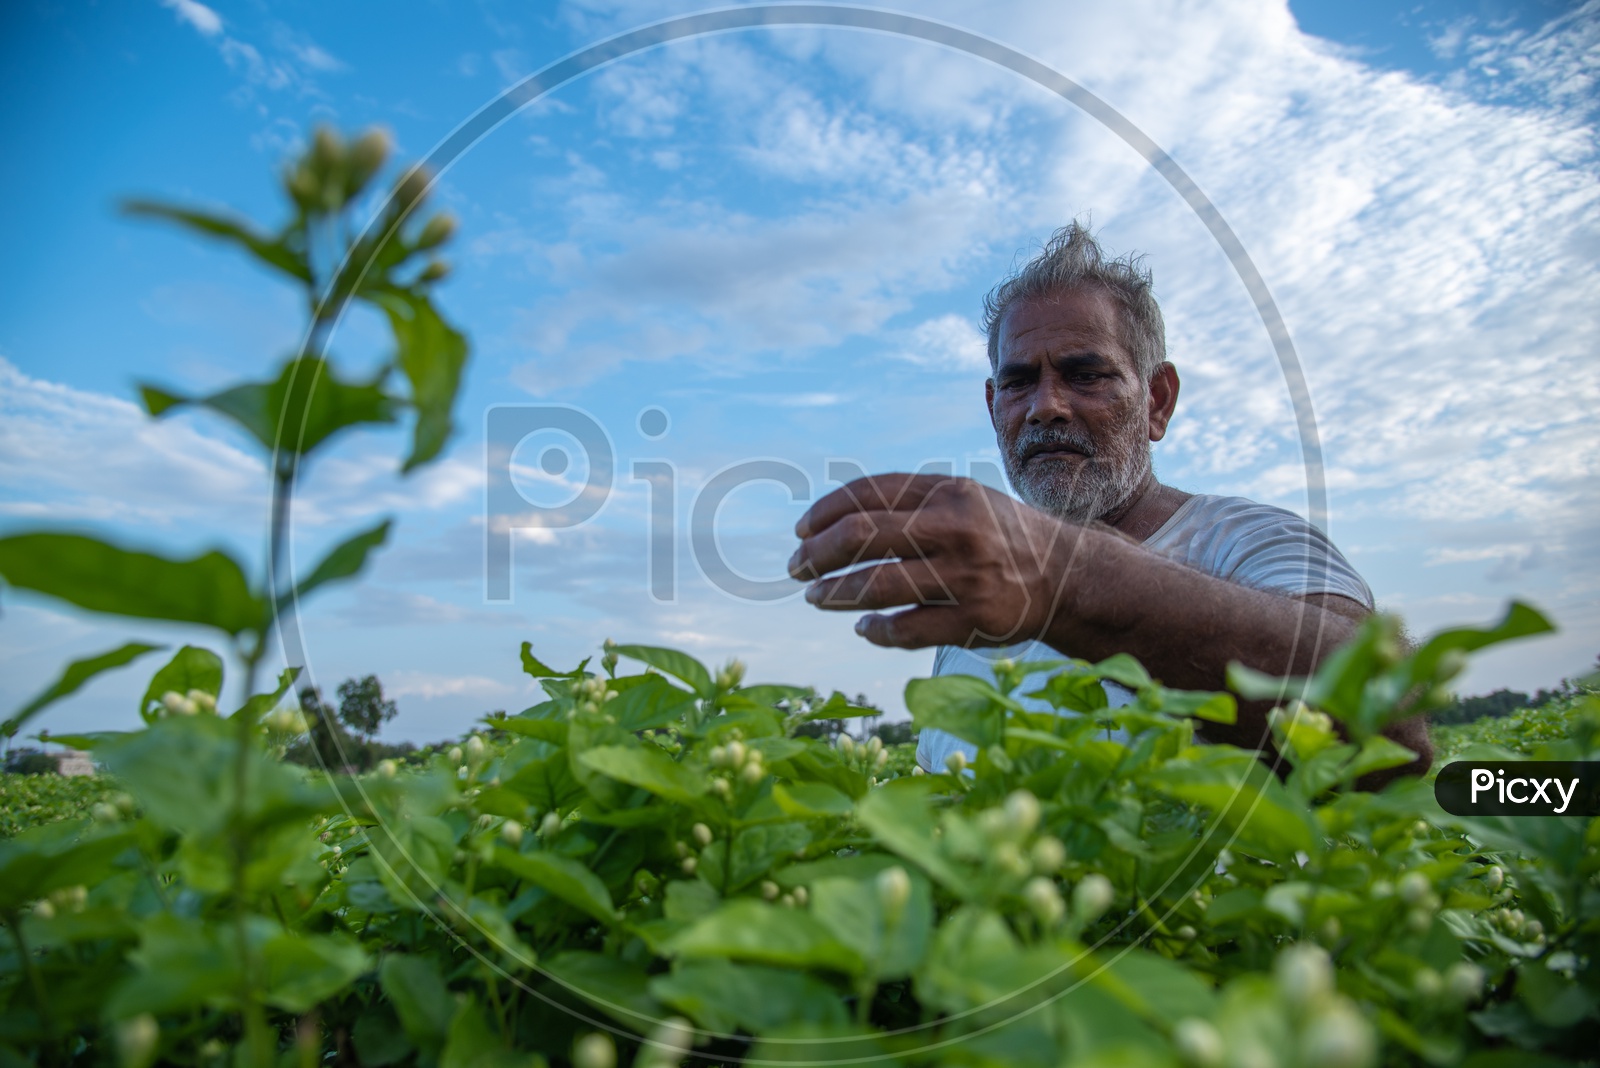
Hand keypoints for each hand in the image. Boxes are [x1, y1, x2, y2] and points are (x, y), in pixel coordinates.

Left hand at [788, 473, 1094, 648]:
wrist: (1068, 576)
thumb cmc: (999, 536)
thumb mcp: (963, 500)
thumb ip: (909, 502)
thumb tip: (833, 520)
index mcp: (949, 492)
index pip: (869, 493)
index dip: (825, 512)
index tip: (801, 532)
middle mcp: (957, 529)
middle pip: (861, 535)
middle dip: (817, 554)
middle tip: (798, 568)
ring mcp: (967, 576)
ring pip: (876, 586)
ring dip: (835, 593)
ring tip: (818, 597)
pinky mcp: (975, 619)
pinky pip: (906, 629)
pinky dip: (876, 631)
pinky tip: (864, 627)